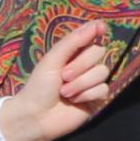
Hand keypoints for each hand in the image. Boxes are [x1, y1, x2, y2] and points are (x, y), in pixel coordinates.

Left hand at [0, 25, 118, 140]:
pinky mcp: (96, 99)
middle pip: (99, 53)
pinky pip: (104, 89)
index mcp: (71, 54)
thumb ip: (73, 41)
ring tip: (65, 93)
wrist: (35, 117)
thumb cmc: (38, 87)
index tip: (101, 28)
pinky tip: (75, 101)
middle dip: (80, 65)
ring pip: (102, 72)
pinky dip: (87, 95)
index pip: (90, 37)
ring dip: (81, 83)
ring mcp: (91, 82)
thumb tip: (97, 23)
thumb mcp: (52, 60)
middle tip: (63, 77)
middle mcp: (84, 66)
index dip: (96, 31)